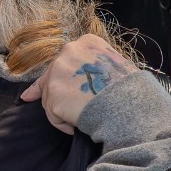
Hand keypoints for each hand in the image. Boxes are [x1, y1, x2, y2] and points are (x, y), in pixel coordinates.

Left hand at [20, 34, 136, 133]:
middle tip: (41, 98)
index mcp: (86, 43)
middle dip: (52, 89)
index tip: (62, 80)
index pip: (67, 58)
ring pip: (49, 96)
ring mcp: (57, 74)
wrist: (129, 104)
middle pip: (52, 75)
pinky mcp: (53, 98)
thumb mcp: (116, 64)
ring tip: (78, 118)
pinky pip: (53, 115)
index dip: (63, 72)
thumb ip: (95, 66)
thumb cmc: (129, 87)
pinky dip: (63, 123)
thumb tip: (86, 78)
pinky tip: (75, 127)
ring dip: (61, 109)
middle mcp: (67, 52)